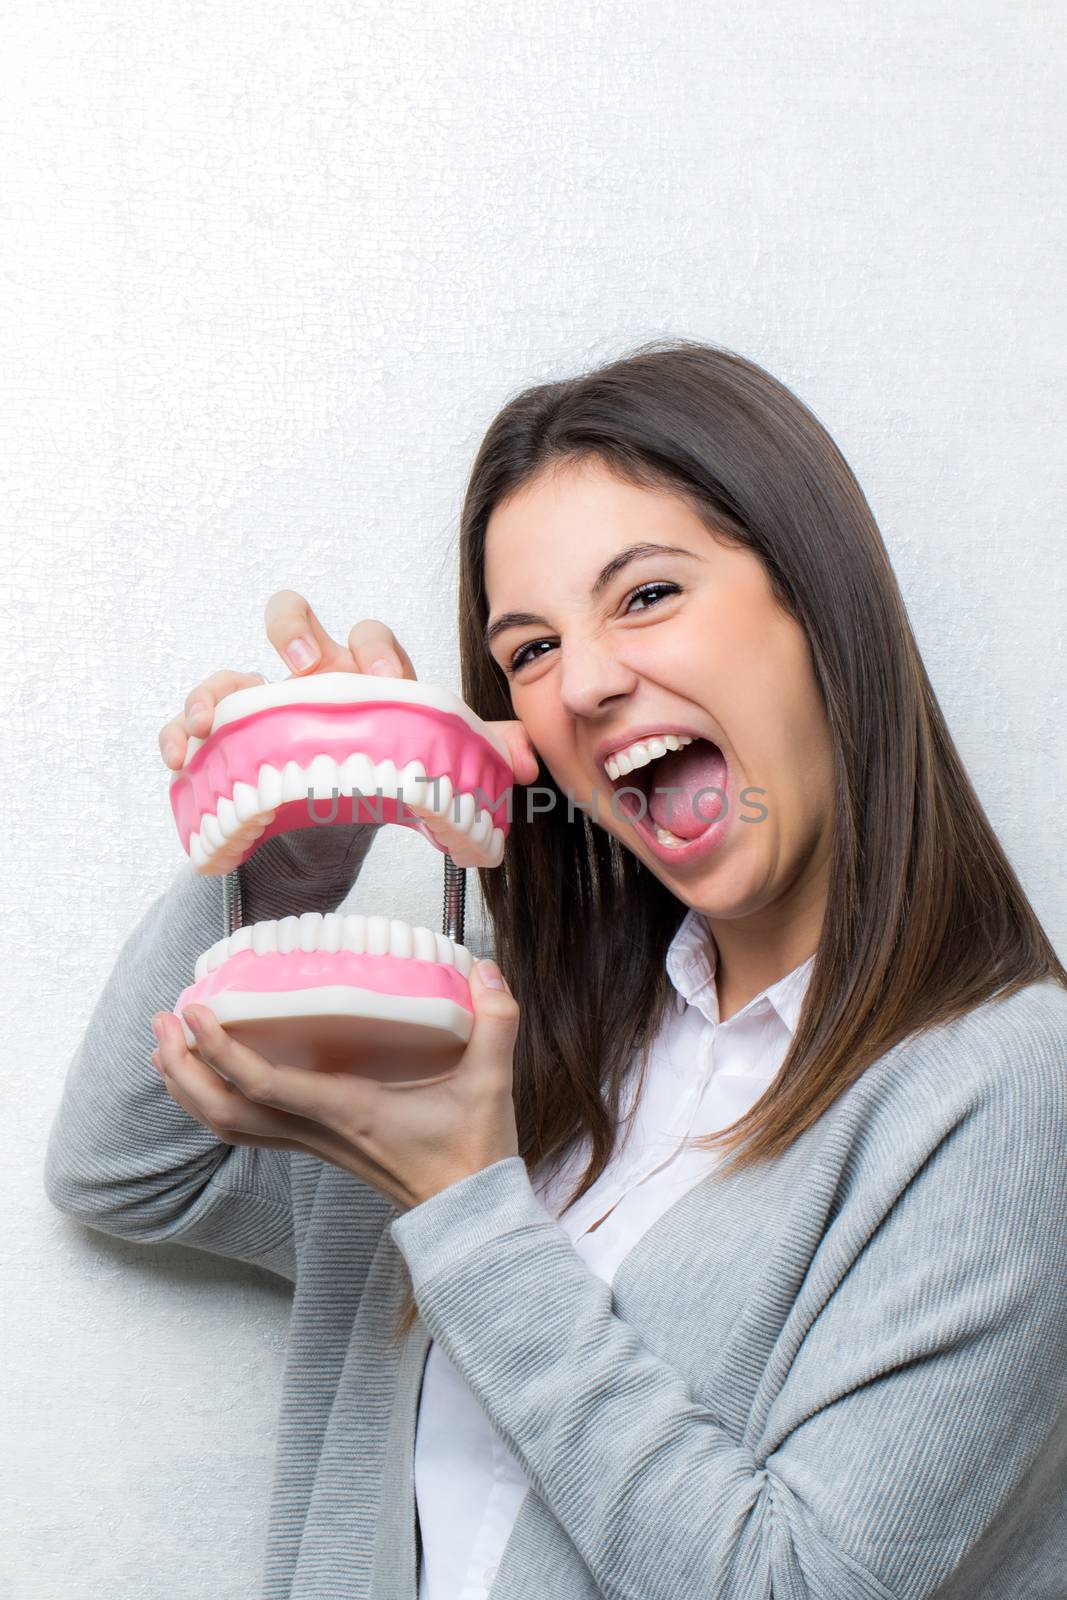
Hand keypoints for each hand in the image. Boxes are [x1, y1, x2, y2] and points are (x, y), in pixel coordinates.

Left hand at [151, 960, 521, 1210]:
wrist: (468, 1214)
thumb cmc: (472, 1152)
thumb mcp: (490, 1083)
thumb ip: (495, 1022)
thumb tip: (488, 969)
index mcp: (347, 1112)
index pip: (263, 1085)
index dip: (220, 1050)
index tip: (194, 1011)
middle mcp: (317, 1132)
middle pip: (223, 1112)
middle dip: (184, 1068)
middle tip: (164, 1020)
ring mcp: (313, 1144)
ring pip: (228, 1126)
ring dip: (190, 1087)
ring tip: (167, 1044)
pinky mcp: (317, 1146)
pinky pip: (249, 1128)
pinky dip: (216, 1101)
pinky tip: (211, 1076)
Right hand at [157, 589, 538, 783]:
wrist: (335, 822)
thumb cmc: (384, 769)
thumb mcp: (431, 763)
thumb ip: (479, 755)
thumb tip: (530, 764)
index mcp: (363, 675)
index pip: (371, 639)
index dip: (377, 650)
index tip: (385, 679)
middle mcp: (309, 678)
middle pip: (293, 621)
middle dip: (295, 632)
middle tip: (303, 666)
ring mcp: (263, 706)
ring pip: (231, 675)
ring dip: (218, 690)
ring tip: (213, 719)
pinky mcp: (227, 742)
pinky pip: (193, 726)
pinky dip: (180, 735)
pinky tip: (181, 756)